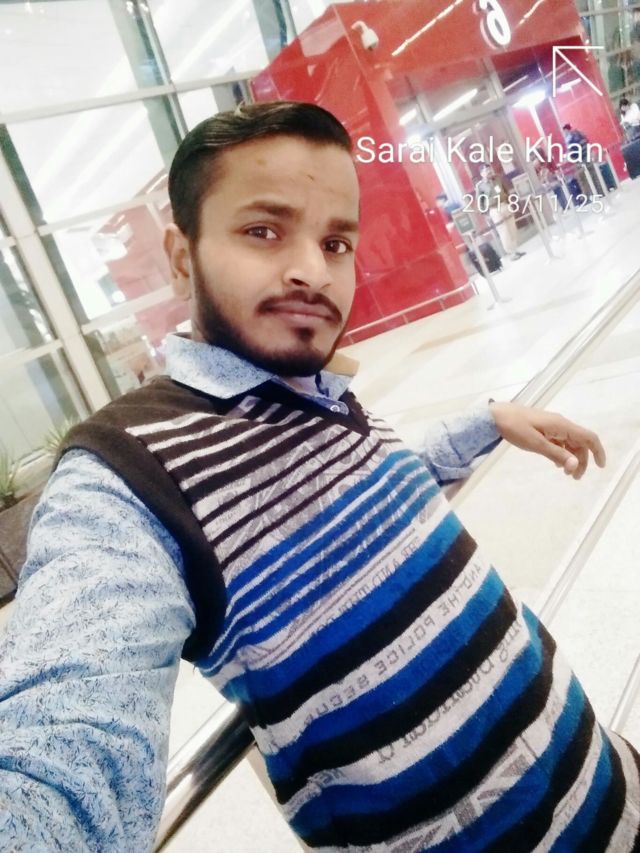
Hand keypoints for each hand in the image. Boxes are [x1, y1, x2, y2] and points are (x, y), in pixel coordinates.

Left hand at [489, 401, 605, 479]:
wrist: (495, 416)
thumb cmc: (514, 428)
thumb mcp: (535, 444)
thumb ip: (556, 454)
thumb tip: (576, 465)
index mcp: (561, 426)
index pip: (588, 437)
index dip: (598, 451)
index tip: (600, 467)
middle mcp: (560, 424)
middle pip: (580, 443)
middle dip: (582, 460)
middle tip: (574, 477)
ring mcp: (551, 426)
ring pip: (569, 443)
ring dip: (571, 458)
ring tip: (565, 473)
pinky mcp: (543, 429)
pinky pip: (559, 442)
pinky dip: (562, 453)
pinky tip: (556, 463)